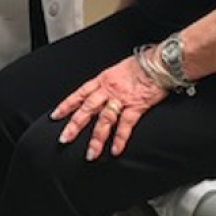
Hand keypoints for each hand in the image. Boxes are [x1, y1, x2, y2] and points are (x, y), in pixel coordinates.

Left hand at [50, 55, 167, 160]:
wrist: (160, 62)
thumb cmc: (141, 65)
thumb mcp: (118, 70)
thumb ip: (108, 83)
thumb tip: (100, 94)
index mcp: (103, 79)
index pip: (80, 93)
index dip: (67, 105)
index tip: (56, 115)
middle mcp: (109, 89)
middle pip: (87, 108)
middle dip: (75, 125)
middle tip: (65, 139)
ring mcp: (122, 98)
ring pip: (104, 119)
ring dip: (97, 138)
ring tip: (91, 153)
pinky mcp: (137, 105)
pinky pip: (126, 124)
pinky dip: (120, 138)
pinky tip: (115, 149)